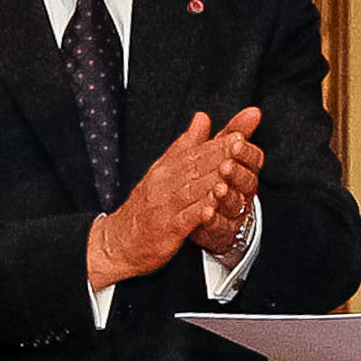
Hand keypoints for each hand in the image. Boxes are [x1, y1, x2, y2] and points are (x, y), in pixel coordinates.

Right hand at [87, 108, 261, 289]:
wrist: (120, 243)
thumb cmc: (146, 207)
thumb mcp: (164, 170)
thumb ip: (187, 145)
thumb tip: (203, 117)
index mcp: (166, 169)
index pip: (195, 152)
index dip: (218, 144)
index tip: (238, 134)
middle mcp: (164, 184)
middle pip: (195, 167)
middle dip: (219, 155)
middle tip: (240, 145)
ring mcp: (164, 207)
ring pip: (191, 190)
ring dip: (211, 181)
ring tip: (230, 172)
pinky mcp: (165, 230)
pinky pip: (183, 220)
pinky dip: (198, 213)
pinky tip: (212, 208)